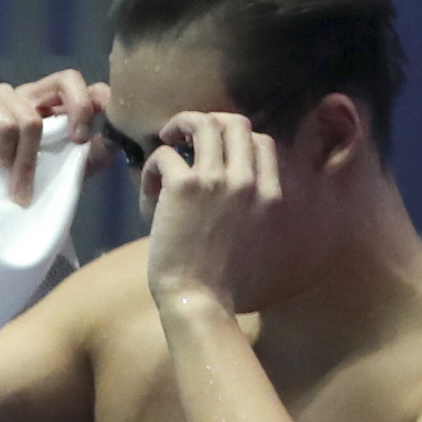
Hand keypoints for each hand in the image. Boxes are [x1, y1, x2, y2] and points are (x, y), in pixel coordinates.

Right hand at [0, 70, 105, 205]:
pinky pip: (3, 122)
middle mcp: (29, 96)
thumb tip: (114, 145)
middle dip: (79, 110)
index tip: (97, 130)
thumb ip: (86, 161)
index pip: (82, 86)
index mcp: (50, 107)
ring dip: (25, 159)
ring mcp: (1, 97)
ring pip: (30, 118)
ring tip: (15, 184)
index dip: (95, 99)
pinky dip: (2, 150)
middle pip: (66, 79)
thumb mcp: (56, 177)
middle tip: (75, 144)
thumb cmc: (7, 189)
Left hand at [140, 110, 275, 316]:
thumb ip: (255, 209)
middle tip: (186, 135)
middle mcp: (249, 179)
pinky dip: (152, 165)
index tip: (216, 151)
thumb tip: (236, 194)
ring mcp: (218, 179)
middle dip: (209, 121)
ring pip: (203, 124)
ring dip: (181, 125)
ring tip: (166, 139)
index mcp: (271, 192)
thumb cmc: (225, 283)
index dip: (237, 139)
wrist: (200, 300)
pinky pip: (164, 155)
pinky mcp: (184, 187)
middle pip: (235, 123)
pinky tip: (149, 189)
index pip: (262, 142)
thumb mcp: (260, 240)